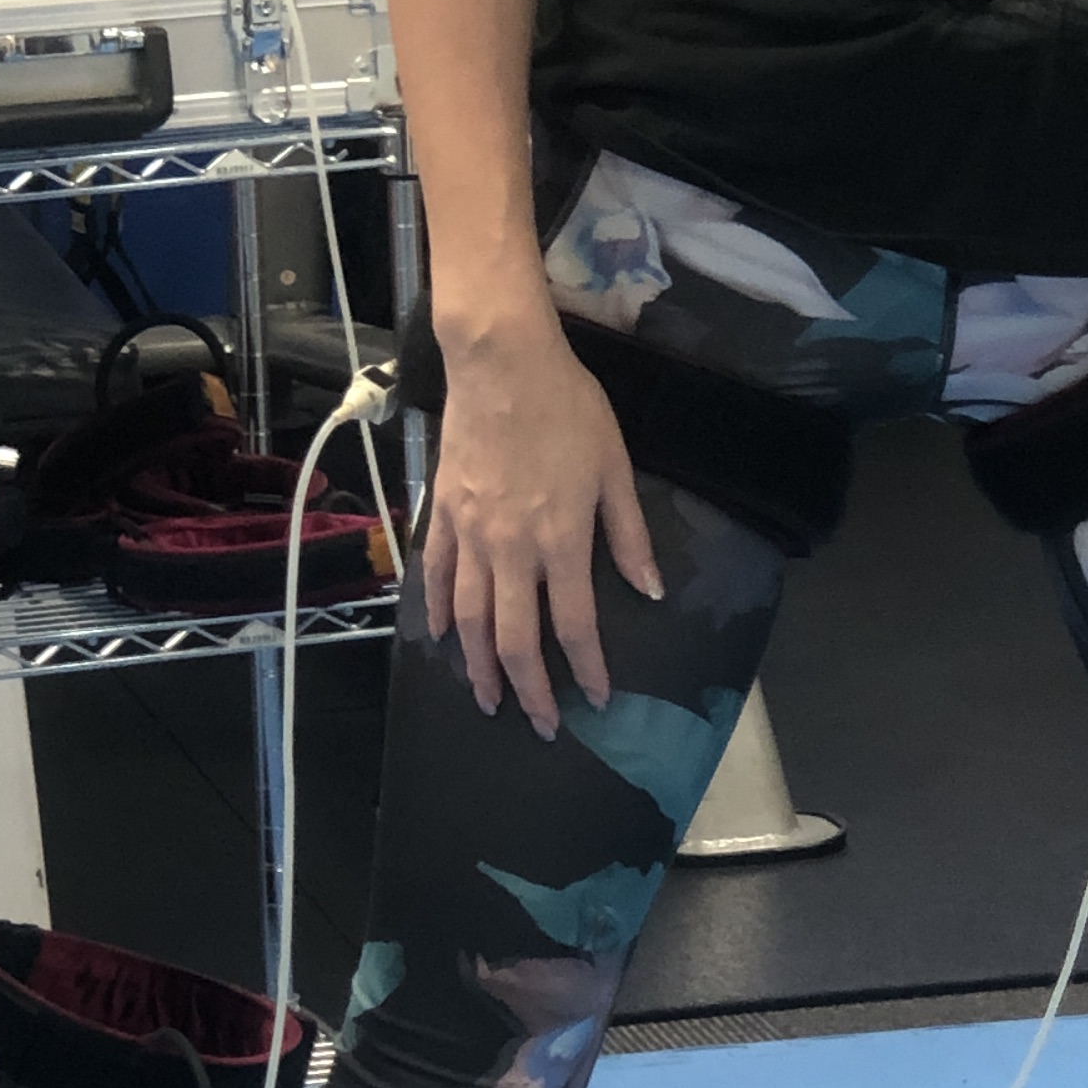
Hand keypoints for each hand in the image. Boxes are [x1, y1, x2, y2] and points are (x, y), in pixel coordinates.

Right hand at [421, 312, 662, 734]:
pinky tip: (445, 639)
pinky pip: (438, 577)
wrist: (501, 362)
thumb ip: (628, 535)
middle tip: (541, 725)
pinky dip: (439, 615)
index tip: (597, 698)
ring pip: (470, 621)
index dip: (587, 669)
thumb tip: (649, 590)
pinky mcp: (444, 515)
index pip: (573, 626)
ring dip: (481, 668)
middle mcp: (512, 550)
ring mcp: (471, 535)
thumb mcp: (614, 469)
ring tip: (490, 701)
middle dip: (530, 691)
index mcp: (561, 541)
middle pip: (516, 640)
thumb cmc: (567, 408)